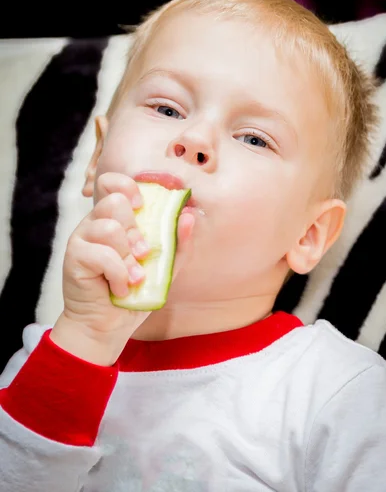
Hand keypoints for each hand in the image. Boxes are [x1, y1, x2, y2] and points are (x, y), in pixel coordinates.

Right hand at [50, 172, 193, 364]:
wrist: (107, 327)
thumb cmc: (134, 294)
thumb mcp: (163, 268)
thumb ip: (177, 243)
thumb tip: (189, 215)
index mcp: (114, 219)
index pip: (113, 182)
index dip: (128, 186)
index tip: (142, 205)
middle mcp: (94, 223)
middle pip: (114, 202)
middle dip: (135, 231)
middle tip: (141, 255)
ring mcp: (81, 238)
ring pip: (109, 227)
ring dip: (128, 257)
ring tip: (133, 277)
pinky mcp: (73, 256)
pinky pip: (102, 254)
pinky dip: (118, 274)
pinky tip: (120, 288)